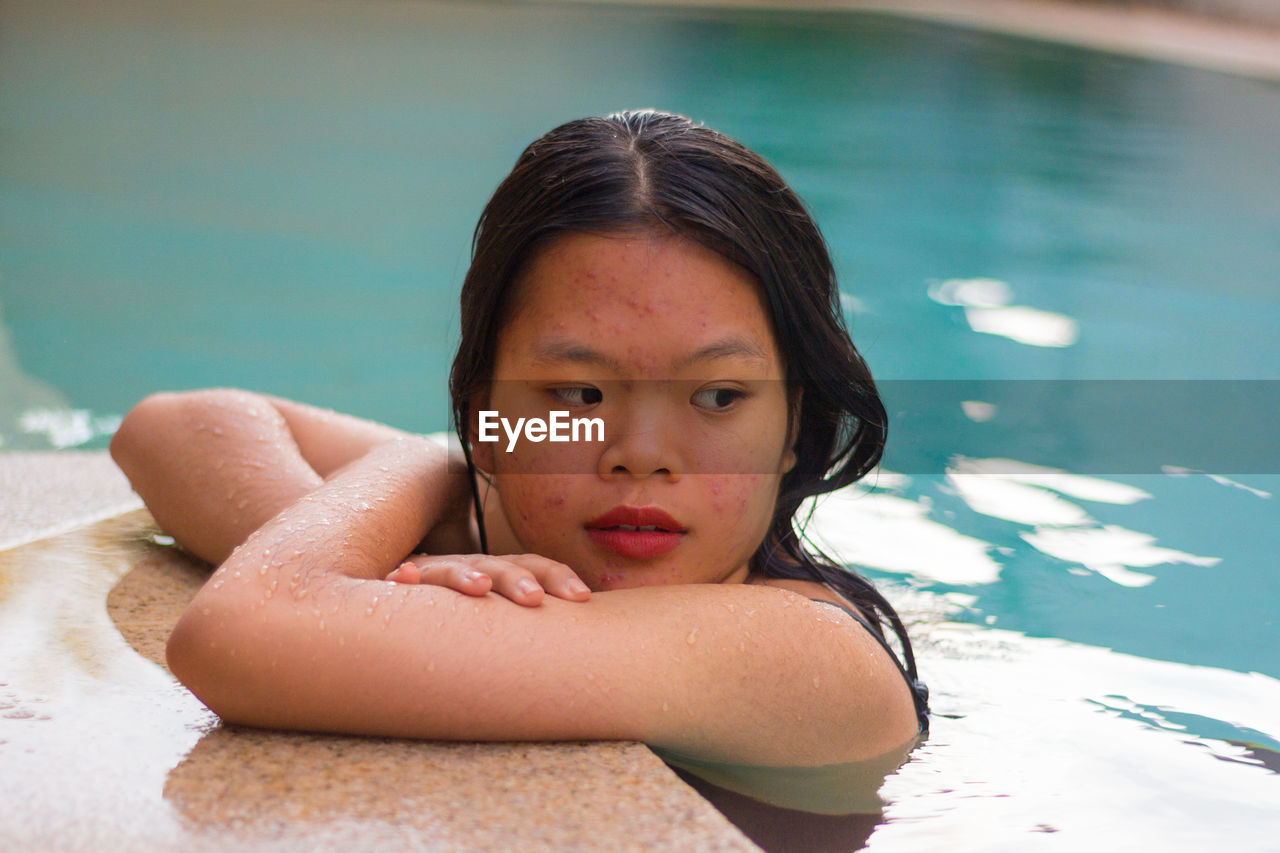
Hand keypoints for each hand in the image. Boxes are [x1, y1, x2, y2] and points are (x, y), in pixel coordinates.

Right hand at [385, 553, 590, 605]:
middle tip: (534, 599)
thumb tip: (583, 651)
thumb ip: (532, 624)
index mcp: (502, 573)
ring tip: (480, 588)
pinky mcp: (403, 583)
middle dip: (517, 580)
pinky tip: (403, 578)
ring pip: (452, 569)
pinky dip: (404, 578)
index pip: (534, 566)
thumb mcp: (503, 613)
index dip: (559, 577)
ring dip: (466, 577)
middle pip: (499, 566)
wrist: (411, 594)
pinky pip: (402, 580)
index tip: (582, 597)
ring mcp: (437, 572)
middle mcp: (473, 568)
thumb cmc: (470, 611)